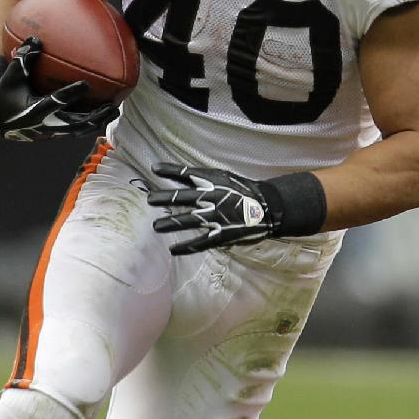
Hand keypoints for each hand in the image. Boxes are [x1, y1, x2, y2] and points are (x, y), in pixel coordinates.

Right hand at [0, 37, 119, 140]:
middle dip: (95, 115)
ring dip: (97, 121)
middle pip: (76, 123)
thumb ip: (23, 59)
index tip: (86, 84)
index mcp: (35, 109)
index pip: (56, 101)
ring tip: (114, 111)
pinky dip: (90, 124)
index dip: (71, 93)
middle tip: (112, 105)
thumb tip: (35, 39)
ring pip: (79, 130)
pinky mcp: (55, 134)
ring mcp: (52, 132)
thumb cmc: (4, 96)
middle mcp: (46, 124)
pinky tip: (103, 115)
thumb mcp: (11, 77)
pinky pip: (76, 131)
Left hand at [147, 163, 278, 254]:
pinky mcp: (221, 235)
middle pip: (183, 197)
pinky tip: (172, 250)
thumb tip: (183, 176)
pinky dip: (185, 247)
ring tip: (156, 227)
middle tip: (150, 199)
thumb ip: (204, 179)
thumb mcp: (224, 178)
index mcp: (213, 182)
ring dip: (170, 223)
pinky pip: (200, 242)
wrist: (269, 208)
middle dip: (165, 198)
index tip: (154, 168)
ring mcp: (216, 217)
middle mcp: (212, 198)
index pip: (187, 174)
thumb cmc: (244, 191)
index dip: (170, 170)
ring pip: (188, 220)